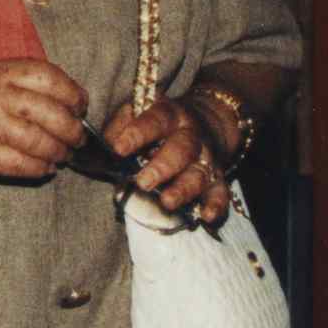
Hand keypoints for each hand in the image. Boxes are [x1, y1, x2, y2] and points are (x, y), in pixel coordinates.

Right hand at [0, 56, 89, 183]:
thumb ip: (21, 81)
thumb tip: (67, 101)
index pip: (50, 77)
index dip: (73, 94)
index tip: (80, 106)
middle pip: (52, 112)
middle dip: (72, 130)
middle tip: (76, 138)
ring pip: (41, 142)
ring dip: (58, 152)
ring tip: (61, 155)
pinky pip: (22, 165)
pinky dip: (39, 169)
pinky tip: (43, 168)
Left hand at [101, 93, 232, 227]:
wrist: (209, 119)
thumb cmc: (161, 121)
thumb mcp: (139, 111)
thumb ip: (120, 125)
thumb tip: (108, 148)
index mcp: (169, 115)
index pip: (155, 121)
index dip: (138, 133)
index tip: (119, 149)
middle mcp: (191, 135)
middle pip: (181, 150)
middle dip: (162, 167)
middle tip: (143, 182)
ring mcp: (206, 157)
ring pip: (199, 174)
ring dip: (184, 190)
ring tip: (167, 202)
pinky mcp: (217, 177)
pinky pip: (220, 192)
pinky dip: (216, 205)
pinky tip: (206, 216)